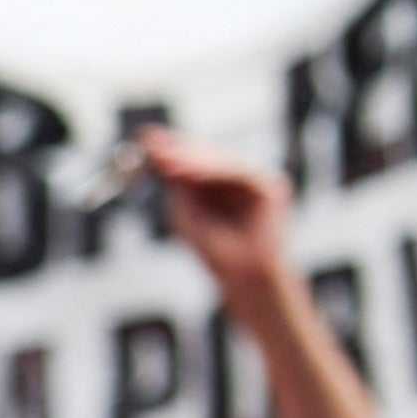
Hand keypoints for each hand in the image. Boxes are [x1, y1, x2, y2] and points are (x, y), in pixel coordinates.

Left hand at [141, 129, 296, 308]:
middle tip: (153, 147)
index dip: (170, 148)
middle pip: (206, 155)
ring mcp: (254, 182)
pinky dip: (217, 171)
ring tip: (168, 161)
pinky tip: (194, 173)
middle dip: (179, 152)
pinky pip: (240, 173)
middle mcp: (235, 179)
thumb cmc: (217, 252)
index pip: (192, 160)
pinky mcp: (271, 187)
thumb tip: (163, 158)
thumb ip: (179, 186)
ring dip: (193, 161)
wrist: (244, 278)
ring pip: (221, 162)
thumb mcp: (187, 215)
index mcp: (216, 185)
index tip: (145, 139)